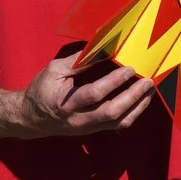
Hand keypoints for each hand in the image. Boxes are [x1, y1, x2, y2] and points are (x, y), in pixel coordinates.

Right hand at [19, 53, 154, 137]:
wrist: (30, 119)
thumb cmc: (41, 90)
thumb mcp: (54, 70)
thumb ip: (79, 62)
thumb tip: (103, 49)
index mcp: (66, 103)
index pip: (95, 93)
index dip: (114, 81)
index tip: (130, 68)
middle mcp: (78, 119)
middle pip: (111, 112)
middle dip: (133, 96)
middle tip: (148, 81)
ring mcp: (87, 128)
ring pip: (118, 122)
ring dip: (138, 106)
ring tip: (150, 90)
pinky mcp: (93, 130)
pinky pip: (117, 125)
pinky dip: (133, 113)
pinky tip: (141, 100)